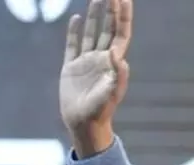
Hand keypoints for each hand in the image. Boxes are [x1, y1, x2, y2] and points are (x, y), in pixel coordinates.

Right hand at [60, 0, 132, 156]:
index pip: (120, 33)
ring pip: (92, 33)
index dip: (122, 16)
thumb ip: (117, 74)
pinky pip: (73, 45)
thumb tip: (118, 53)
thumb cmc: (100, 112)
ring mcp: (86, 62)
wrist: (83, 124)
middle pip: (108, 29)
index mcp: (113, 63)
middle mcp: (101, 59)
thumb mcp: (111, 94)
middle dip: (110, 11)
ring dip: (95, 16)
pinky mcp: (71, 67)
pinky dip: (75, 31)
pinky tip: (77, 19)